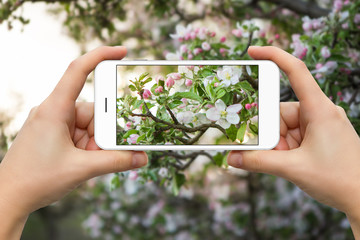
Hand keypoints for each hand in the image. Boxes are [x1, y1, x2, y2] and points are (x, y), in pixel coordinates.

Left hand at [0, 46, 147, 238]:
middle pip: (92, 110)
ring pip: (89, 125)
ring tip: (88, 162)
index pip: (78, 71)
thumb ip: (115, 161)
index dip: (100, 56)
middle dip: (102, 133)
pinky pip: (81, 134)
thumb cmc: (36, 179)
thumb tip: (141, 158)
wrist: (10, 198)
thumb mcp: (81, 169)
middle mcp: (55, 111)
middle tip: (99, 152)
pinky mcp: (56, 135)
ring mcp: (55, 123)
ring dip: (95, 144)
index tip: (122, 52)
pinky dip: (89, 147)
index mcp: (55, 109)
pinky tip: (84, 161)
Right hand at [227, 46, 359, 236]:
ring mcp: (318, 125)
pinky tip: (285, 161)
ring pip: (283, 126)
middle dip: (270, 132)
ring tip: (282, 162)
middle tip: (270, 152)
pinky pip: (291, 135)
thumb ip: (259, 162)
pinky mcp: (317, 136)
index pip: (296, 72)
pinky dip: (283, 148)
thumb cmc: (339, 179)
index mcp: (318, 109)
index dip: (274, 56)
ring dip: (277, 144)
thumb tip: (232, 158)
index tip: (252, 52)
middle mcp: (318, 112)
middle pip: (280, 110)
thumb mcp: (293, 168)